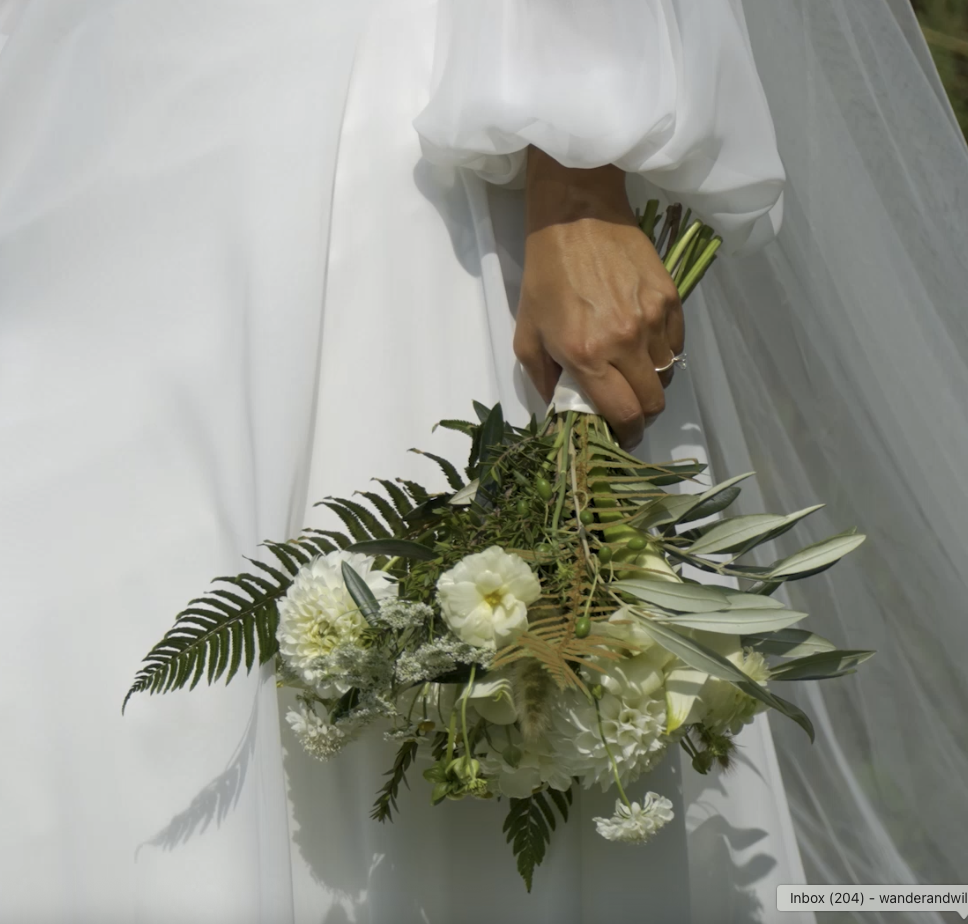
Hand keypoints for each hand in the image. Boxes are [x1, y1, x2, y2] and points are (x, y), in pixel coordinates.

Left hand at [513, 147, 683, 449]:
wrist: (576, 216)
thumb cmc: (545, 274)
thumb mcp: (527, 332)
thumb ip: (542, 377)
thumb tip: (559, 408)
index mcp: (587, 355)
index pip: (623, 413)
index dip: (627, 433)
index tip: (622, 435)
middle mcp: (625, 343)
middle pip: (653, 402)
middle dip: (642, 414)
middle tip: (629, 408)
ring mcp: (652, 320)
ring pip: (666, 374)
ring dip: (651, 382)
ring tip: (632, 370)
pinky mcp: (670, 299)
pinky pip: (676, 345)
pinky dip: (664, 353)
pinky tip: (644, 343)